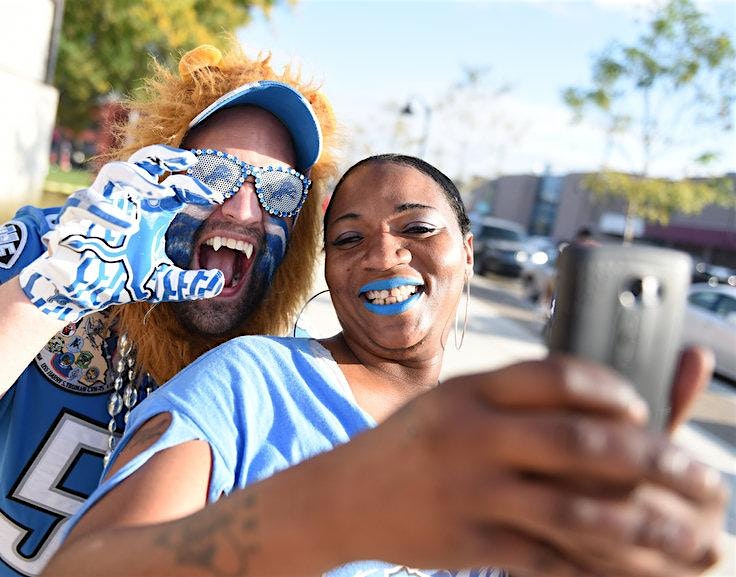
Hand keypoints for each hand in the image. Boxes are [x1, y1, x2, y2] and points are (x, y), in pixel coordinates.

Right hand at [20, 145, 224, 320]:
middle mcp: (130, 200)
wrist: (86, 292)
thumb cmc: (122, 278)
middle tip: (190, 161)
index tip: (216, 197)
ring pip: (117, 172)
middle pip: (146, 162)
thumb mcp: (162, 283)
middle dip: (167, 157)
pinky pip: (86, 200)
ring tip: (160, 192)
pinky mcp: (77, 214)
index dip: (195, 187)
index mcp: (152, 210)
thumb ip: (189, 283)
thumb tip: (218, 283)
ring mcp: (103, 203)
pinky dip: (104, 209)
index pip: (176, 186)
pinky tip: (124, 226)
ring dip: (139, 178)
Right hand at [332, 356, 726, 576]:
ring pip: (577, 513)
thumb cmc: (411, 443)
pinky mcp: (466, 542)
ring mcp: (469, 492)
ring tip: (696, 541)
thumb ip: (515, 396)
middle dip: (658, 464)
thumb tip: (603, 399)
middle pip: (584, 444)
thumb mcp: (454, 401)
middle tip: (704, 480)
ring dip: (647, 530)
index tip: (643, 411)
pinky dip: (599, 569)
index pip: (561, 376)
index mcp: (472, 391)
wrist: (342, 494)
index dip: (616, 393)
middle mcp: (471, 435)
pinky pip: (548, 559)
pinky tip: (634, 570)